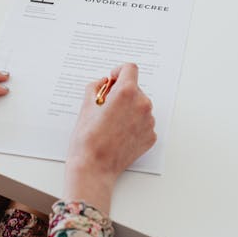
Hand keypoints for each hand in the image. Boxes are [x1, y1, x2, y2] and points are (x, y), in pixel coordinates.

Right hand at [64, 63, 156, 213]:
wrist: (94, 167)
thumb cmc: (87, 139)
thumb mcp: (86, 106)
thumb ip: (96, 87)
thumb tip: (104, 83)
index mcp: (126, 92)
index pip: (130, 68)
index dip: (119, 71)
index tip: (113, 79)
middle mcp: (142, 104)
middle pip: (135, 88)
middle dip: (121, 93)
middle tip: (106, 106)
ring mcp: (149, 122)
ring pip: (140, 106)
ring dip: (128, 108)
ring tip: (111, 123)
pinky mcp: (151, 137)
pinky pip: (143, 123)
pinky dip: (133, 124)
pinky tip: (119, 134)